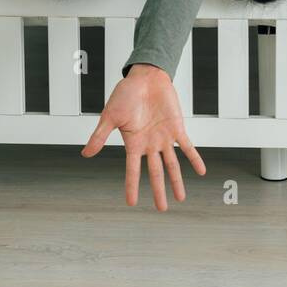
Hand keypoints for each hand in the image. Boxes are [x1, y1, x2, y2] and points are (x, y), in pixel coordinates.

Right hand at [82, 64, 204, 210]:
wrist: (145, 77)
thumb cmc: (125, 94)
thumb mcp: (109, 116)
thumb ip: (99, 136)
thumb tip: (85, 154)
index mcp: (132, 144)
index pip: (132, 170)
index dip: (132, 186)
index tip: (132, 203)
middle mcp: (149, 145)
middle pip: (155, 173)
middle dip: (159, 191)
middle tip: (162, 209)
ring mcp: (164, 138)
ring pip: (172, 164)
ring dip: (176, 181)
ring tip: (181, 198)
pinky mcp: (177, 128)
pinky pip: (187, 147)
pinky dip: (194, 159)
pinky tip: (201, 171)